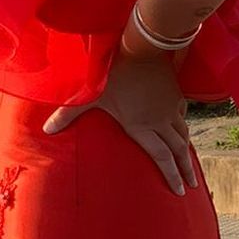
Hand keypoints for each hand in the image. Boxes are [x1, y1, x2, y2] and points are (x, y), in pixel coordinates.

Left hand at [43, 52, 196, 195]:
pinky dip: (184, 127)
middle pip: (178, 150)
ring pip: (184, 134)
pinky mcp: (175, 94)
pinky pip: (183, 116)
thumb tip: (46, 130)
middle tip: (192, 186)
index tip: (179, 192)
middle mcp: (160, 120)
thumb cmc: (113, 73)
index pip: (161, 157)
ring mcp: (170, 107)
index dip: (171, 176)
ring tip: (191, 166)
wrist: (141, 46)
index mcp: (141, 126)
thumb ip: (68, 114)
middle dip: (185, 170)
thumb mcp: (89, 95)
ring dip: (188, 152)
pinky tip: (182, 129)